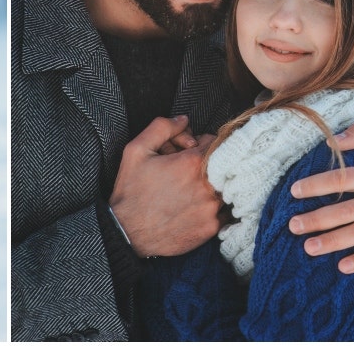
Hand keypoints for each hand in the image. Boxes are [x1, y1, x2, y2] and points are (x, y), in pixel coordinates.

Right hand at [109, 115, 222, 256]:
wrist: (127, 232)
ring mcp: (212, 208)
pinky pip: (224, 211)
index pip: (216, 142)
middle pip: (223, 164)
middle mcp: (209, 185)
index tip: (187, 153)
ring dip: (213, 186)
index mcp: (194, 163)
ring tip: (188, 192)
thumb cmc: (131, 191)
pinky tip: (193, 208)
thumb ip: (162, 127)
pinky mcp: (212, 227)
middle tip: (185, 173)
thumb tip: (184, 120)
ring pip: (226, 187)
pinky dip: (213, 207)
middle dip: (208, 165)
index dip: (201, 145)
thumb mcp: (137, 150)